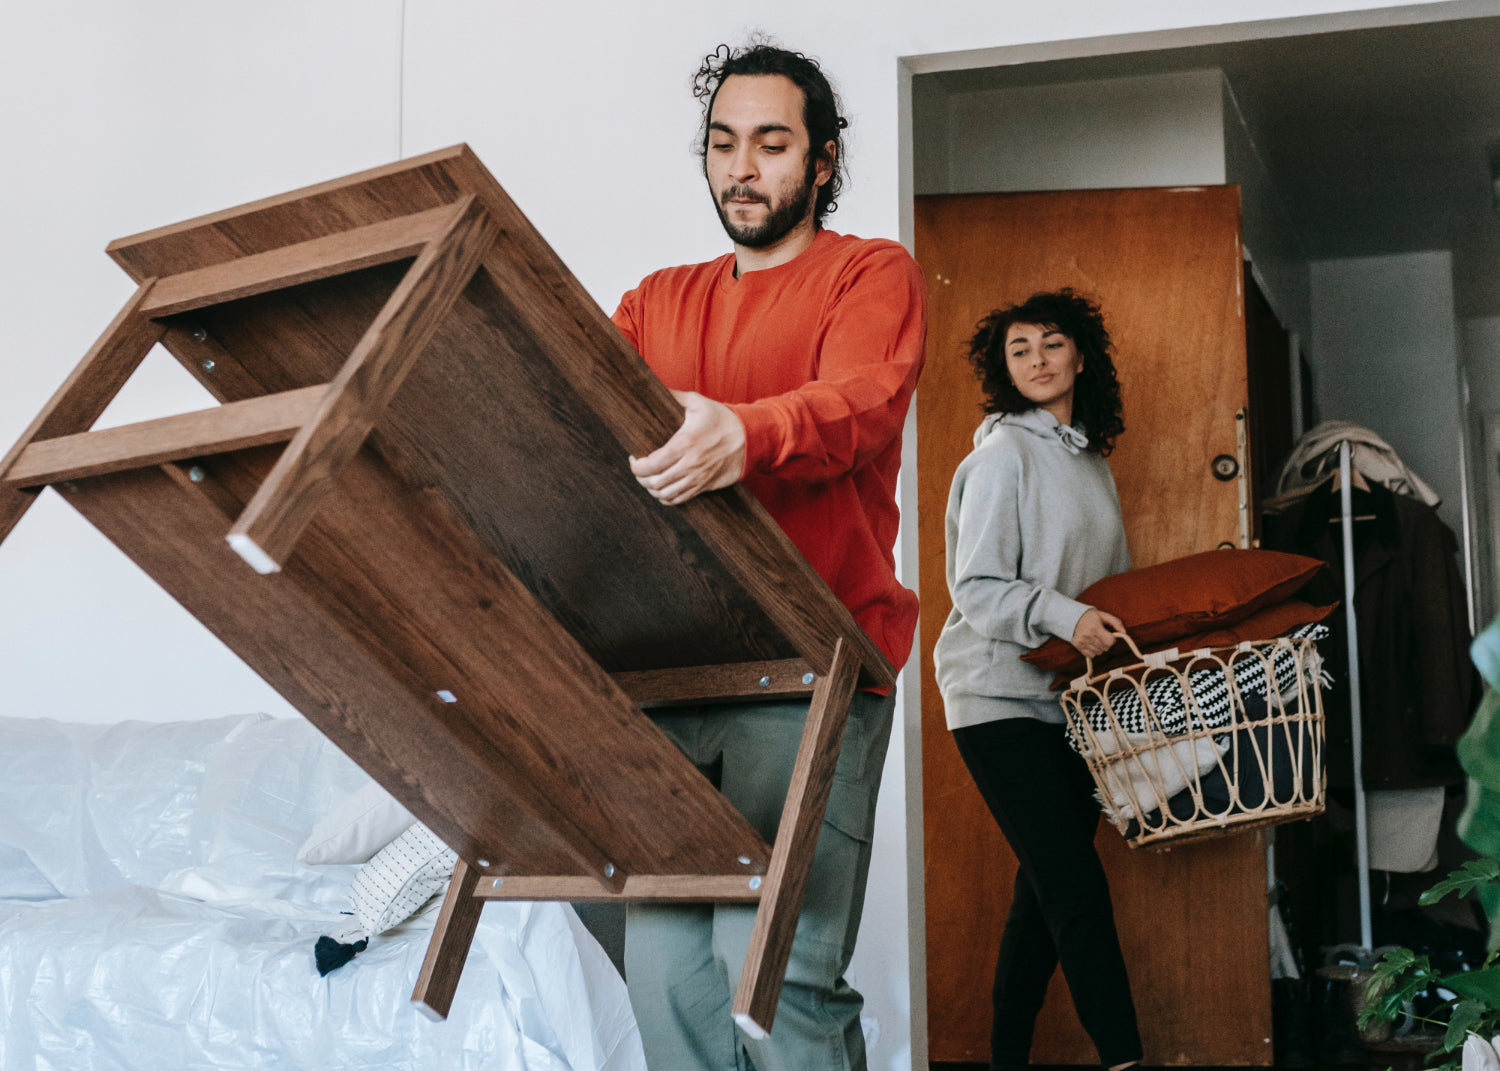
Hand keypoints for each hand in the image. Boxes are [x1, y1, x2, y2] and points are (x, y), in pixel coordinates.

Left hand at [629, 390, 746, 505]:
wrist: (750, 438)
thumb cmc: (723, 419)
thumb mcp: (698, 403)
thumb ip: (674, 397)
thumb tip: (653, 388)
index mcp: (686, 444)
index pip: (652, 465)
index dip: (636, 466)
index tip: (633, 458)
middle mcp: (690, 465)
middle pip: (655, 482)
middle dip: (641, 478)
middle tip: (639, 468)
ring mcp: (698, 478)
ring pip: (665, 494)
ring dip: (652, 489)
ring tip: (649, 479)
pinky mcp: (705, 486)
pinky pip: (679, 500)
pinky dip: (666, 498)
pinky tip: (662, 489)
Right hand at [1071, 608, 1125, 657]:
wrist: (1071, 617)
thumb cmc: (1090, 617)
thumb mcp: (1103, 615)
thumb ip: (1116, 622)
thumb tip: (1124, 632)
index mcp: (1095, 627)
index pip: (1110, 641)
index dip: (1112, 639)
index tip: (1109, 635)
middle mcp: (1088, 635)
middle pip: (1105, 648)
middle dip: (1106, 643)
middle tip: (1102, 636)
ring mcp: (1082, 642)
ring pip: (1099, 652)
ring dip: (1100, 648)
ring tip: (1096, 639)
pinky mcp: (1078, 646)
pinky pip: (1091, 655)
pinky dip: (1093, 651)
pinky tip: (1091, 644)